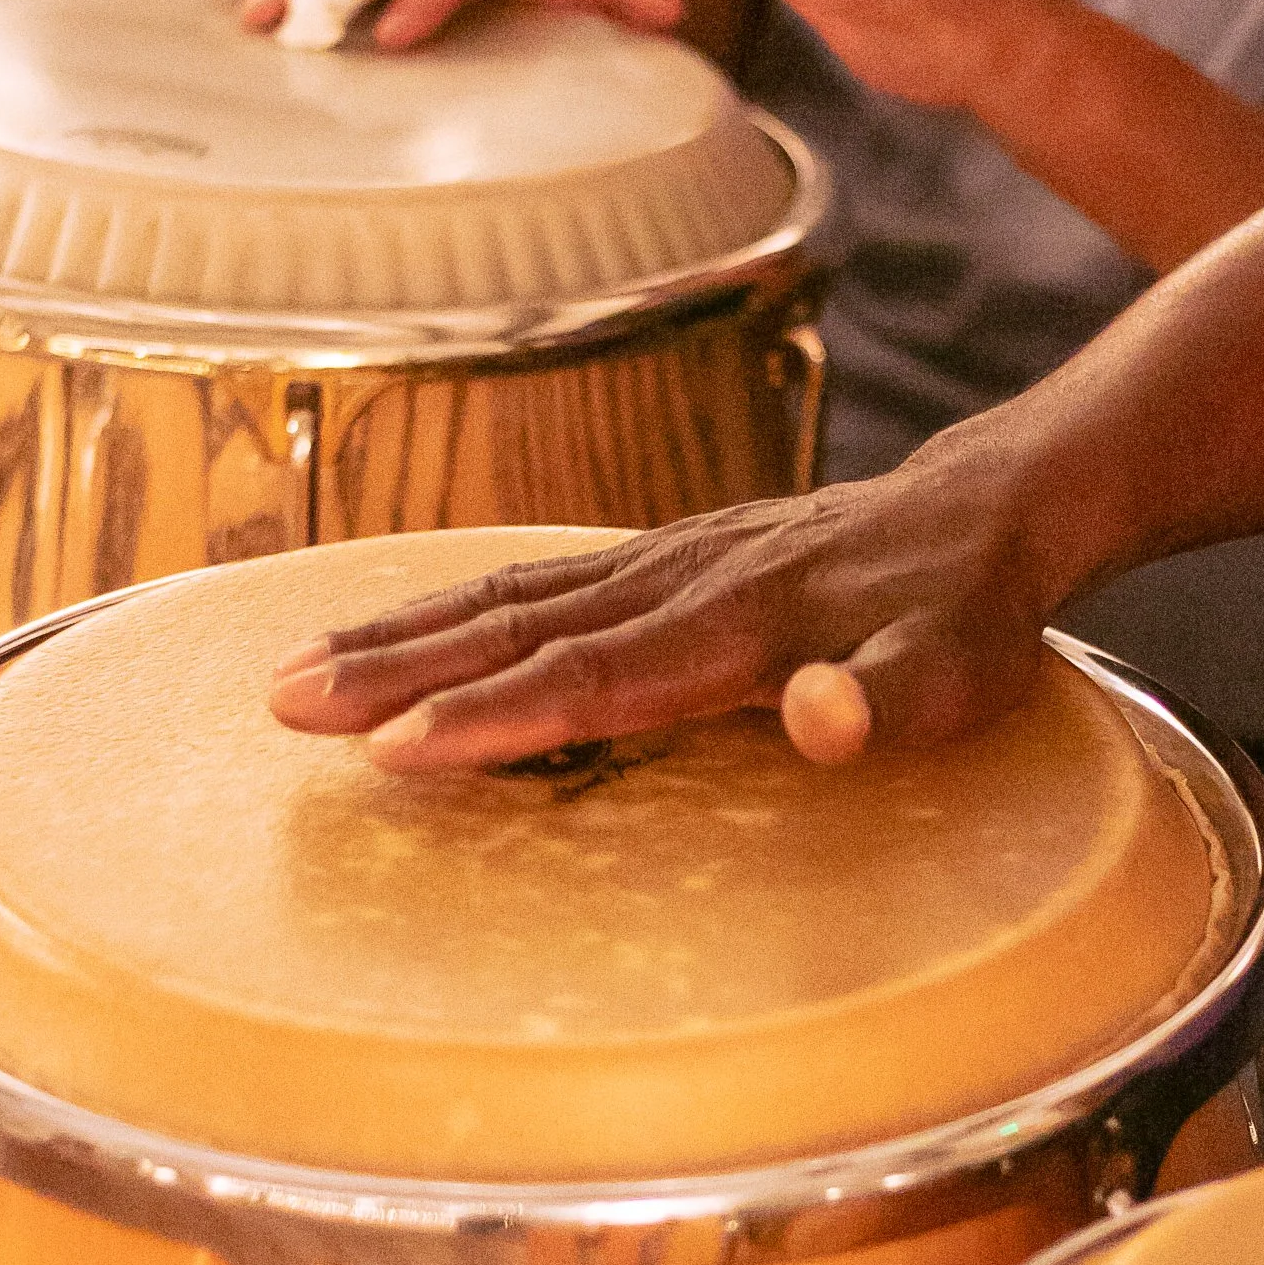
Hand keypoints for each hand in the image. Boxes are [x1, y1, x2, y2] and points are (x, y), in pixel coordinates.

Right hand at [267, 416, 1057, 771]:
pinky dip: (442, 605)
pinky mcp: (652, 556)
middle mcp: (677, 580)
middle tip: (281, 705)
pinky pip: (527, 580)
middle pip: (515, 627)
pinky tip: (381, 631)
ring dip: (395, 635)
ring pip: (504, 596)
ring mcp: (656, 560)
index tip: (396, 752)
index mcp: (737, 623)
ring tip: (288, 674)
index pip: (595, 676)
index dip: (494, 716)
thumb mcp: (958, 677)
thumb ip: (888, 702)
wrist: (982, 513)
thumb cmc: (966, 620)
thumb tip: (823, 718)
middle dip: (394, 668)